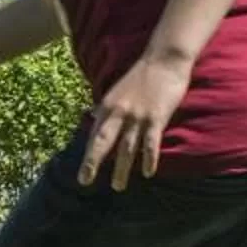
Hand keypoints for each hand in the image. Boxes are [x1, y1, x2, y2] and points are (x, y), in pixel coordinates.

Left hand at [79, 52, 190, 189]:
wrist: (164, 59)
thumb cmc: (142, 76)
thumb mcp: (117, 91)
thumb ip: (107, 108)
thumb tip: (93, 119)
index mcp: (108, 106)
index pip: (95, 134)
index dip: (89, 153)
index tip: (83, 171)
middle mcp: (119, 112)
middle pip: (103, 142)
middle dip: (92, 163)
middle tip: (85, 181)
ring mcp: (137, 116)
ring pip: (126, 148)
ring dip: (121, 169)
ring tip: (117, 186)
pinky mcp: (156, 118)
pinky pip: (151, 143)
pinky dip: (149, 159)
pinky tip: (147, 173)